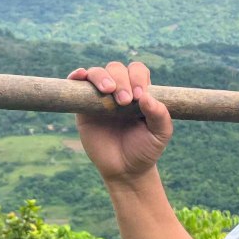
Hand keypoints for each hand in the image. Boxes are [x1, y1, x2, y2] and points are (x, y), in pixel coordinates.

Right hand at [67, 61, 171, 184]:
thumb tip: (146, 97)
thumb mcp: (160, 134)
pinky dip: (77, 76)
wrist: (125, 169)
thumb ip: (160, 115)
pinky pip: (77, 85)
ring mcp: (100, 97)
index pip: (137, 71)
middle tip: (125, 101)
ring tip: (108, 91)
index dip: (138, 78)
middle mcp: (119, 90)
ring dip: (102, 77)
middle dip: (122, 80)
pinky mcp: (83, 107)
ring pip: (97, 73)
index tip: (139, 97)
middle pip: (116, 69)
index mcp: (139, 92)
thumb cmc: (145, 149)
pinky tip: (80, 76)